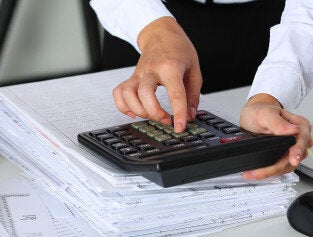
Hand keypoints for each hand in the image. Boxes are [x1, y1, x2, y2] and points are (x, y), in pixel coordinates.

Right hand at [113, 17, 201, 132]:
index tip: (179, 127)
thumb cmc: (178, 49)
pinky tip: (134, 111)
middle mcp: (151, 70)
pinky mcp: (131, 78)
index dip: (178, 113)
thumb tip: (189, 115)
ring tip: (151, 114)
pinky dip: (123, 106)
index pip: (175, 93)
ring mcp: (138, 74)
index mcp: (171, 67)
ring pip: (128, 95)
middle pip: (145, 94)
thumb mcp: (194, 69)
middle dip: (155, 113)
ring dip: (138, 111)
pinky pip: (118, 94)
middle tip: (166, 119)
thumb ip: (192, 94)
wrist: (160, 33)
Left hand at [239, 93, 312, 179]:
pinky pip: (281, 168)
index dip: (297, 151)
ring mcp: (293, 149)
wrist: (252, 116)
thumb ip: (277, 122)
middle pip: (294, 157)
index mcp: (300, 126)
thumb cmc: (260, 112)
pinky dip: (269, 172)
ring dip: (271, 172)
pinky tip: (258, 172)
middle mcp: (299, 138)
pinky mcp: (285, 156)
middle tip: (260, 172)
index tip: (293, 159)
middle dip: (277, 167)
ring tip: (254, 173)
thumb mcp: (265, 114)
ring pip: (288, 166)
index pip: (302, 141)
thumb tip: (292, 130)